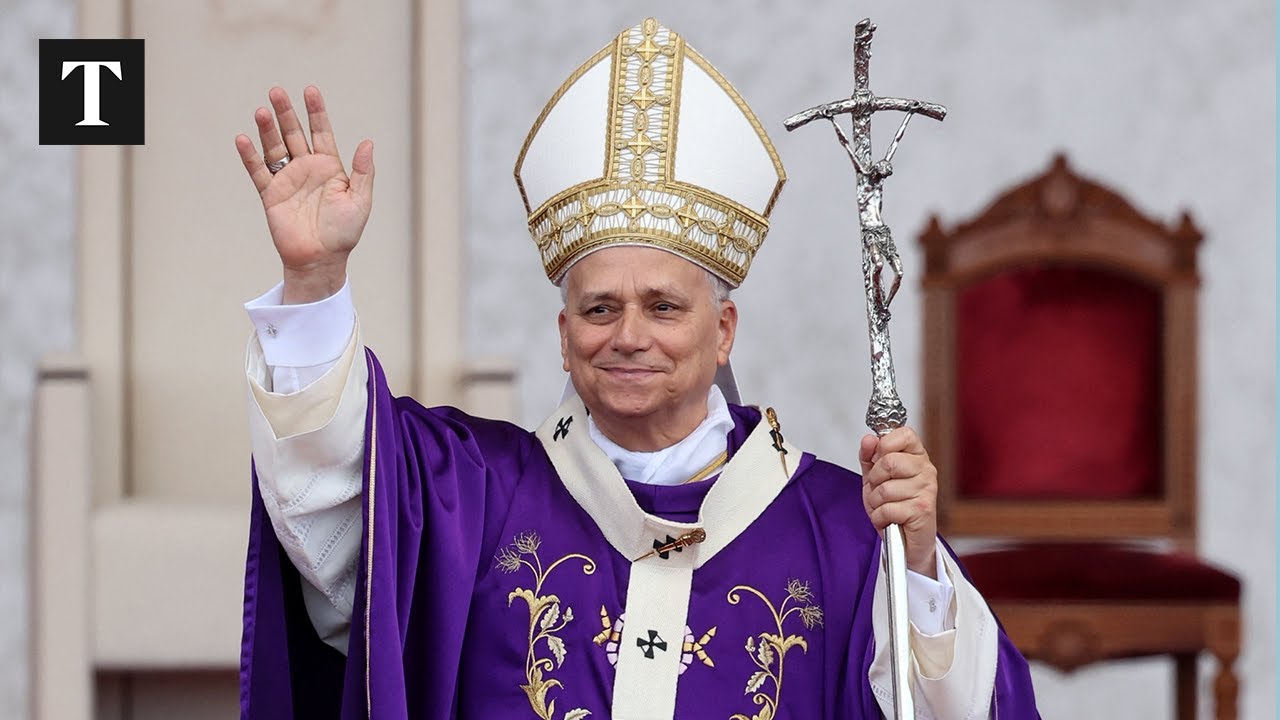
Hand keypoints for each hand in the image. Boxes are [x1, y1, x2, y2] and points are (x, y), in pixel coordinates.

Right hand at [234, 86, 374, 303]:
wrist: (321, 260)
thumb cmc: (344, 233)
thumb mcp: (361, 201)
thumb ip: (364, 171)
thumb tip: (368, 142)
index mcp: (330, 167)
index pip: (321, 132)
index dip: (316, 111)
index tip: (310, 91)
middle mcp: (307, 169)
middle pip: (294, 133)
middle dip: (286, 112)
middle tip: (277, 91)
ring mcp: (287, 180)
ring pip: (275, 148)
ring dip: (267, 130)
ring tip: (262, 110)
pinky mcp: (271, 195)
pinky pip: (258, 172)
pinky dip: (250, 156)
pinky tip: (243, 139)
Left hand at [859, 427, 938, 578]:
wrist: (904, 541)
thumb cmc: (893, 507)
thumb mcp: (875, 478)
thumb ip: (869, 456)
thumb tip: (869, 439)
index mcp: (916, 456)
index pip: (904, 434)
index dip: (884, 444)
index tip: (878, 458)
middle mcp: (926, 470)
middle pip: (889, 461)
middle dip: (874, 480)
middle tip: (879, 491)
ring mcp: (927, 490)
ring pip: (885, 488)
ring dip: (875, 502)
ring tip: (885, 507)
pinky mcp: (923, 510)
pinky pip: (887, 508)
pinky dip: (880, 517)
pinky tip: (889, 519)